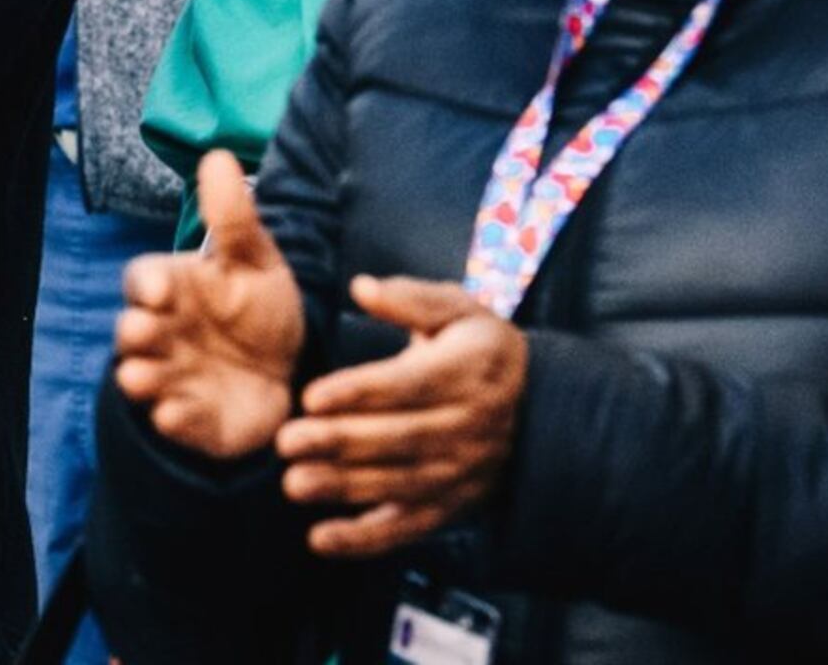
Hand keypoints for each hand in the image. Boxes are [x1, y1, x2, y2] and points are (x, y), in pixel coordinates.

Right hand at [112, 152, 308, 459]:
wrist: (287, 372)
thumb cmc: (260, 309)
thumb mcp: (255, 262)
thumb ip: (234, 219)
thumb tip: (218, 156)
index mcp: (174, 289)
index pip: (144, 279)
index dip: (147, 283)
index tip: (158, 287)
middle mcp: (162, 333)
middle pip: (133, 330)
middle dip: (135, 332)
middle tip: (143, 331)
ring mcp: (171, 377)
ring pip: (142, 377)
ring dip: (141, 378)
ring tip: (143, 379)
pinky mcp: (189, 419)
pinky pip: (173, 421)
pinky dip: (173, 419)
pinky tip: (178, 414)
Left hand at [277, 273, 527, 557]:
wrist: (541, 407)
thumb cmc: (480, 349)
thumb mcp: (459, 310)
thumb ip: (410, 298)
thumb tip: (361, 287)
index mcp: (466, 373)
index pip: (407, 386)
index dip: (358, 393)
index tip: (311, 397)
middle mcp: (467, 428)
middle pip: (396, 439)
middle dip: (338, 443)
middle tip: (287, 442)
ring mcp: (460, 473)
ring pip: (397, 485)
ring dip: (343, 489)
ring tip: (295, 484)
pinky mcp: (451, 507)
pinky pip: (407, 528)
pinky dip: (364, 540)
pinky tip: (321, 539)